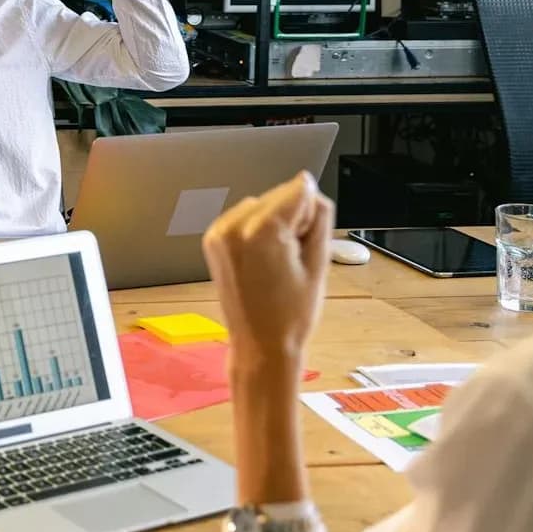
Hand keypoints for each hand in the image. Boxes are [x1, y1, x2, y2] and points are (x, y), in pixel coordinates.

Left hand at [202, 172, 334, 369]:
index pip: (299, 190)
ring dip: (274, 222)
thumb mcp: (319, 261)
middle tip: (294, 259)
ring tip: (278, 262)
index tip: (307, 244)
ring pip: (261, 204)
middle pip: (278, 194)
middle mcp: (234, 226)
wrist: (261, 345)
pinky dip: (256, 229)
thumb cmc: (292, 314)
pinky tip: (263, 259)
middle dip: (293, 217)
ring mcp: (219, 233)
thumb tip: (309, 186)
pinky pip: (243, 218)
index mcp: (262, 230)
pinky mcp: (213, 240)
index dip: (311, 217)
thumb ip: (318, 216)